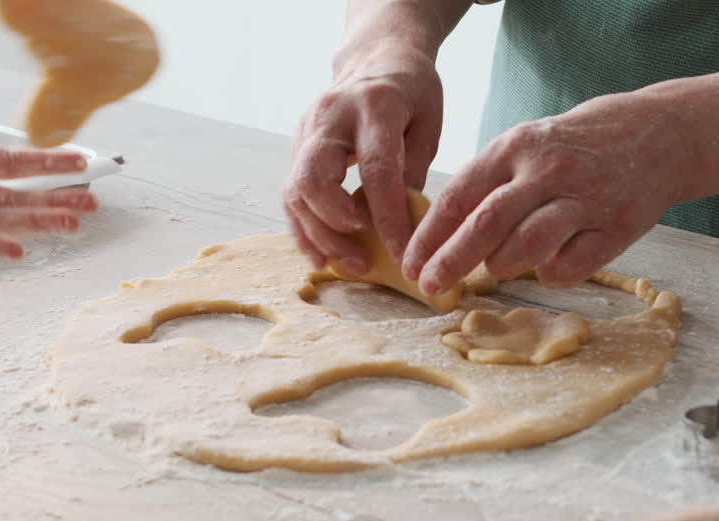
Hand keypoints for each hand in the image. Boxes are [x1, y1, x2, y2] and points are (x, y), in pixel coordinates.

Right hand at [282, 44, 443, 273]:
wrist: (375, 58)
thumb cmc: (410, 92)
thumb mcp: (427, 124)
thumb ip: (413, 171)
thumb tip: (400, 227)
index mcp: (374, 106)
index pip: (377, 169)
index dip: (387, 216)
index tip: (402, 251)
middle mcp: (330, 117)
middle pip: (314, 180)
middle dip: (337, 227)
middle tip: (365, 257)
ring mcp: (306, 131)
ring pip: (295, 194)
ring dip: (320, 238)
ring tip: (352, 264)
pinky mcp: (296, 147)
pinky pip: (291, 197)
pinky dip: (304, 231)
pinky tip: (322, 258)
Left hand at [402, 93, 691, 291]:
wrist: (660, 132)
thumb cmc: (575, 147)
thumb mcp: (525, 147)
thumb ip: (486, 184)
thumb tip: (437, 236)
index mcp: (515, 148)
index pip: (459, 196)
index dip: (429, 235)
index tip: (410, 265)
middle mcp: (548, 170)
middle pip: (486, 224)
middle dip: (451, 261)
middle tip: (429, 287)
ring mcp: (585, 199)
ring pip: (527, 246)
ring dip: (502, 266)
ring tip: (498, 267)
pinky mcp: (618, 227)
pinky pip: (570, 267)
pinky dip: (550, 275)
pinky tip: (548, 266)